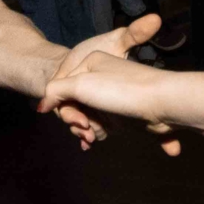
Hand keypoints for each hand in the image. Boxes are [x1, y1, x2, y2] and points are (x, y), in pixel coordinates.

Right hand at [40, 20, 181, 155]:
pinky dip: (99, 133)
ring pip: (89, 116)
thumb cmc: (121, 90)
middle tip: (87, 128)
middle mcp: (102, 77)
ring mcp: (112, 96)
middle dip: (78, 120)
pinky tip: (98, 139)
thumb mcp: (81, 84)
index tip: (77, 118)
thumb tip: (41, 105)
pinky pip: (103, 124)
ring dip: (89, 129)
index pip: (63, 87)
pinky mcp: (123, 112)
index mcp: (91, 63)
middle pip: (76, 103)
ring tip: (97, 135)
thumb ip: (55, 91)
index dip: (65, 106)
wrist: (163, 104)